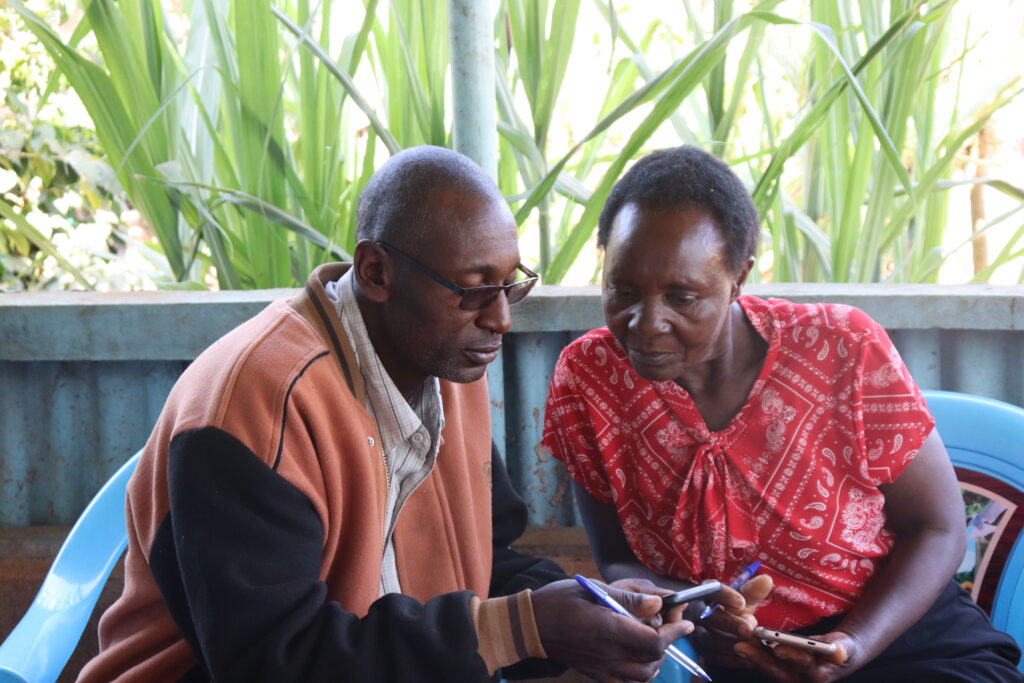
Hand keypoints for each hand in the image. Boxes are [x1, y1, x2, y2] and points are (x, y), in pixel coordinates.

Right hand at [533, 578, 693, 681]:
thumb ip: (628, 598)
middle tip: (671, 623)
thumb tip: (658, 603)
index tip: (685, 621)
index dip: (674, 632)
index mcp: (608, 629)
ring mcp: (602, 668)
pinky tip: (638, 657)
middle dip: (668, 641)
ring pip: (643, 675)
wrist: (531, 625)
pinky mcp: (595, 675)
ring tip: (655, 640)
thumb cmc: (560, 600)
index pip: (653, 640)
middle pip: (652, 659)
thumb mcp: (594, 589)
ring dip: (656, 659)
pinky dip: (639, 673)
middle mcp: (608, 653)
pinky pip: (626, 682)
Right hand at [691, 573, 772, 668]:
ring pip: (710, 640)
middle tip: (750, 630)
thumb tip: (766, 580)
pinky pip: (714, 657)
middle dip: (731, 624)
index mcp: (707, 593)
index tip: (741, 602)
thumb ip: (753, 590)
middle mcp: (698, 611)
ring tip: (753, 645)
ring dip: (733, 643)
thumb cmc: (732, 609)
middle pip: (710, 617)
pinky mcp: (702, 651)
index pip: (712, 590)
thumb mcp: (742, 598)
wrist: (719, 628)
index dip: (725, 596)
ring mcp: (697, 633)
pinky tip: (749, 658)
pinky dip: (732, 659)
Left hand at [735, 630, 853, 682]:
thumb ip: (841, 650)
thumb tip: (839, 652)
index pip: (803, 667)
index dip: (792, 657)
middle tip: (742, 646)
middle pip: (778, 672)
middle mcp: (801, 680)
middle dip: (760, 660)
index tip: (778, 649)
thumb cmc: (841, 650)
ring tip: (738, 643)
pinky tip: (743, 642)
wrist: (836, 657)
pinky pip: (766, 664)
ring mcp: (790, 677)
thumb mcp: (846, 648)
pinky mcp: (781, 671)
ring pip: (769, 668)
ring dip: (753, 656)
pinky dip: (755, 653)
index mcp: (818, 676)